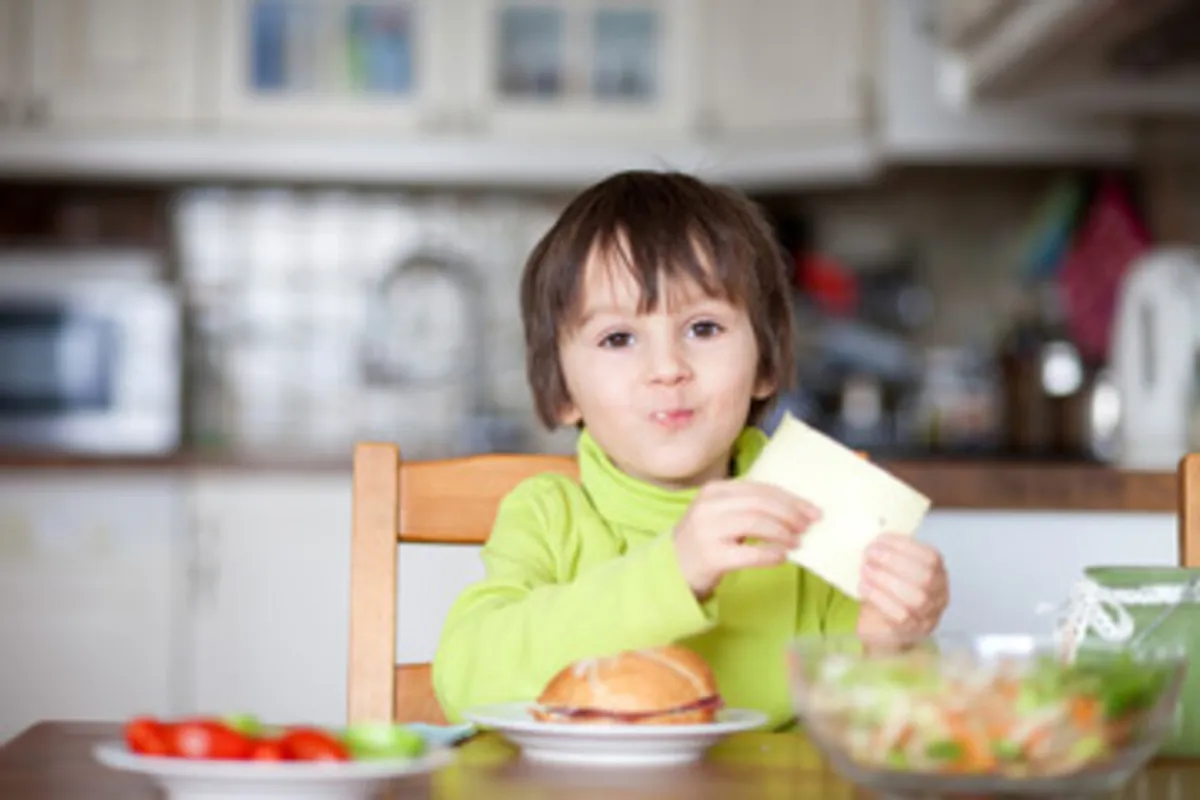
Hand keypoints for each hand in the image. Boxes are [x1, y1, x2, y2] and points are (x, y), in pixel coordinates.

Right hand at [673, 481, 819, 598]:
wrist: (671, 570)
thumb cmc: (704, 541)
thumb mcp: (720, 514)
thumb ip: (748, 506)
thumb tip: (795, 510)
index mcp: (713, 491)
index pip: (759, 489)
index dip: (790, 499)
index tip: (811, 510)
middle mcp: (708, 507)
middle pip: (760, 503)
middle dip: (790, 514)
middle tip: (808, 526)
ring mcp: (707, 531)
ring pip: (756, 523)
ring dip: (783, 532)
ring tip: (797, 542)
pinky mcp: (711, 557)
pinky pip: (749, 553)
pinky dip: (770, 554)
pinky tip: (782, 557)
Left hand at [857, 534, 947, 637]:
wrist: (882, 627)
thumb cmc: (888, 591)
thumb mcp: (894, 569)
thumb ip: (891, 555)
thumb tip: (875, 540)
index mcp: (939, 574)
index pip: (931, 557)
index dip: (905, 546)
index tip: (879, 540)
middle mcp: (939, 595)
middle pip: (925, 578)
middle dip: (894, 561)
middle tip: (869, 553)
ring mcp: (928, 616)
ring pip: (916, 598)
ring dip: (886, 579)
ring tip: (865, 569)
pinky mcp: (912, 631)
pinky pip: (900, 616)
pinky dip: (879, 598)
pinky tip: (864, 587)